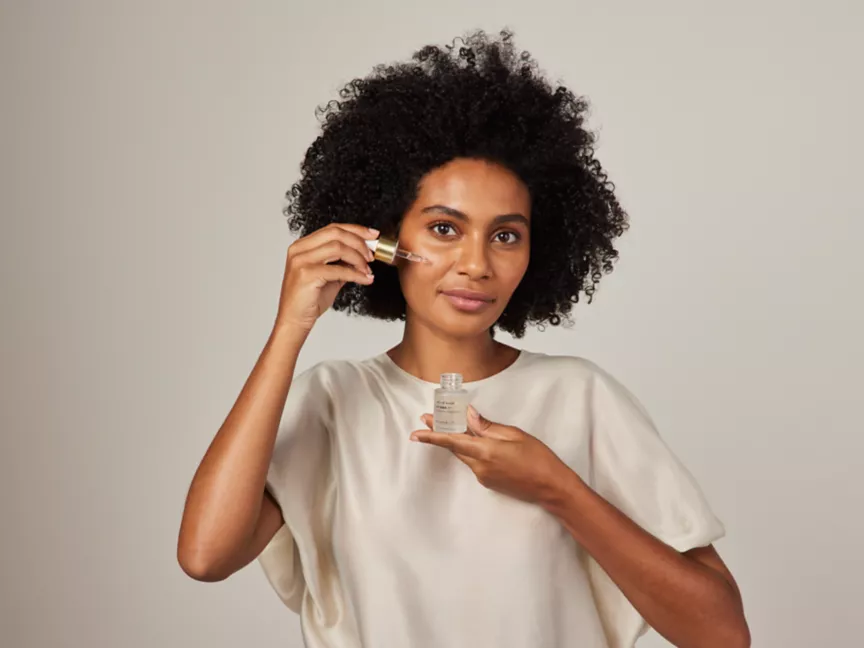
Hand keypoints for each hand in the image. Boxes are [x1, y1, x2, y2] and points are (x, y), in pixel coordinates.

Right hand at [275, 223, 377, 332]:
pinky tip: (364, 279)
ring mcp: (301, 261)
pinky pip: (338, 269)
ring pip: (338, 248)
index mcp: (303, 245)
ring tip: (367, 270)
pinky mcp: (306, 274)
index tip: (373, 235)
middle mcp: (299, 249)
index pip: (333, 228)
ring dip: (358, 259)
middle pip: (336, 233)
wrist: (295, 319)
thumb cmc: (310, 299)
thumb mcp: (330, 275)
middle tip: (371, 255)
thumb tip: (365, 253)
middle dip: (359, 242)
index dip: (356, 230)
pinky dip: (356, 274)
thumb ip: (343, 262)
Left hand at [410, 405, 571, 505]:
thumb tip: (469, 416)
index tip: (416, 431)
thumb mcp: (515, 435)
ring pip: (464, 455)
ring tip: (453, 425)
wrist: (551, 488)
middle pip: (455, 448)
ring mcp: (483, 477)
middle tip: (430, 419)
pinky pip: (474, 463)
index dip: (433, 436)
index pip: (452, 441)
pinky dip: (471, 451)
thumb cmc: (539, 459)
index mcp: (486, 452)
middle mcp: (480, 467)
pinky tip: (477, 442)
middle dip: (441, 434)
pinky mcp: (489, 482)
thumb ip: (488, 427)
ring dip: (457, 442)